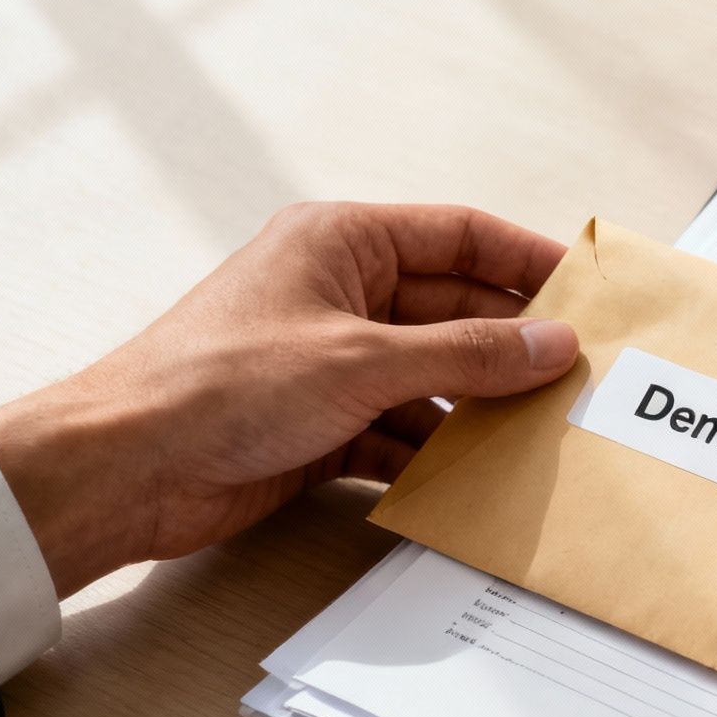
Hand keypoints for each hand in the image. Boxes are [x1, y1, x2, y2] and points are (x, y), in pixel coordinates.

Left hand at [0, 202, 579, 596]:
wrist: (127, 467)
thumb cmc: (220, 385)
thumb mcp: (365, 361)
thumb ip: (469, 354)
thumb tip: (552, 344)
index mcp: (343, 242)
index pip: (460, 235)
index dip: (528, 260)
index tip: (590, 292)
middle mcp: (340, 293)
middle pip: (455, 309)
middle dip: (513, 345)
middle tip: (580, 378)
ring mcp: (332, 361)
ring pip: (435, 376)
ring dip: (480, 408)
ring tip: (545, 435)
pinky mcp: (322, 423)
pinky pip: (403, 431)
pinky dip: (436, 455)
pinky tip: (476, 481)